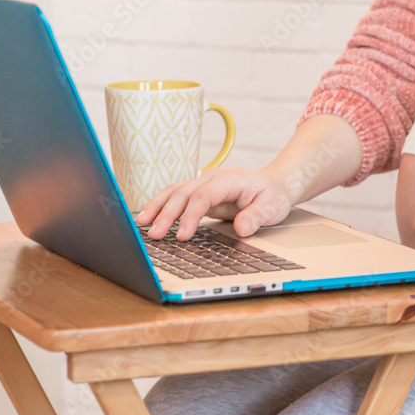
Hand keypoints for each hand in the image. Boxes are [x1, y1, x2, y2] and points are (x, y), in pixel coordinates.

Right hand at [134, 167, 292, 240]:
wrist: (273, 185)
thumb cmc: (272, 196)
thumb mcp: (272, 207)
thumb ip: (257, 216)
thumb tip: (241, 228)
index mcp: (228, 180)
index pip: (203, 196)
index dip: (191, 216)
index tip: (183, 236)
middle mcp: (212, 178)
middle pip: (183, 193)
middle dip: (166, 214)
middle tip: (155, 235)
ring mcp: (203, 184)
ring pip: (174, 192)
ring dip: (157, 207)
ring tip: (141, 224)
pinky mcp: (199, 193)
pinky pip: (176, 198)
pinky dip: (161, 206)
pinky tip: (149, 218)